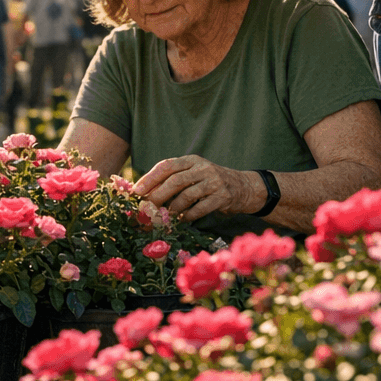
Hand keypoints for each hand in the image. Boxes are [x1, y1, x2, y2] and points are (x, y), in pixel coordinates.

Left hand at [133, 154, 257, 222]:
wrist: (243, 187)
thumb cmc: (211, 182)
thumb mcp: (194, 173)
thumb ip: (174, 179)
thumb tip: (146, 194)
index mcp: (192, 160)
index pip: (167, 166)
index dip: (150, 178)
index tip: (137, 191)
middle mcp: (203, 168)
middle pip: (175, 180)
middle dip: (158, 194)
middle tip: (146, 207)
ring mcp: (214, 182)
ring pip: (187, 196)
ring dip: (173, 208)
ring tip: (165, 216)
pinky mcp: (222, 197)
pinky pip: (200, 209)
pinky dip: (188, 216)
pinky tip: (183, 219)